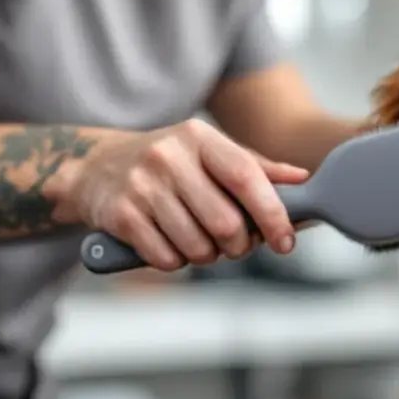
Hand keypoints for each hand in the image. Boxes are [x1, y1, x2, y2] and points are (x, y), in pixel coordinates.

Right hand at [55, 119, 308, 270]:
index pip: (246, 178)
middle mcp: (168, 157)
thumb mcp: (210, 153)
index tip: (286, 241)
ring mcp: (141, 186)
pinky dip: (176, 260)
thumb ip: (258, 168)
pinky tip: (171, 243)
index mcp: (199, 138)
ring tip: (200, 241)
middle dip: (238, 246)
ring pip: (197, 247)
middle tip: (234, 244)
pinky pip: (166, 258)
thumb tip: (302, 179)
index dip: (273, 214)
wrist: (96, 168)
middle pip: (225, 224)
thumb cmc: (170, 163)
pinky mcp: (120, 216)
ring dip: (207, 256)